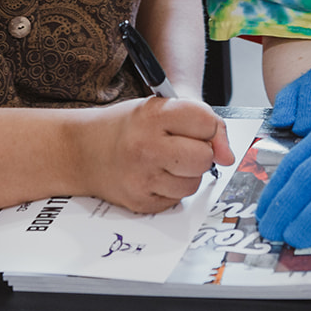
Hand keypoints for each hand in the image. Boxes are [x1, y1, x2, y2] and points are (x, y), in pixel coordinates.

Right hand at [80, 97, 235, 213]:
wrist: (82, 150)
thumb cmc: (127, 127)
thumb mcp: (160, 108)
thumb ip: (201, 122)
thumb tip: (228, 156)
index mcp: (152, 115)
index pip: (206, 122)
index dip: (209, 127)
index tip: (200, 129)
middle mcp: (146, 147)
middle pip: (204, 158)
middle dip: (201, 153)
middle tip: (182, 146)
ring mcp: (142, 178)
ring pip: (194, 183)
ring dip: (187, 174)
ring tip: (165, 161)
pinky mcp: (141, 202)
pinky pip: (177, 200)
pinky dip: (172, 190)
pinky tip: (154, 176)